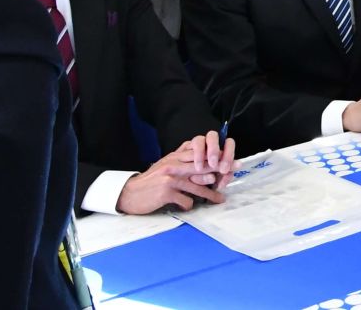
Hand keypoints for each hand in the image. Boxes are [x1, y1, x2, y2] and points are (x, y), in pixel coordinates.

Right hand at [116, 132, 235, 212]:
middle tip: (230, 175)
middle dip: (219, 171)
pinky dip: (189, 205)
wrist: (130, 193)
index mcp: (175, 156)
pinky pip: (186, 200)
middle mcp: (174, 164)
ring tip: (219, 198)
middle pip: (202, 167)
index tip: (228, 160)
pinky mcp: (167, 192)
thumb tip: (201, 157)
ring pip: (197, 186)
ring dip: (210, 194)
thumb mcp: (165, 164)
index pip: (199, 153)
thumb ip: (181, 160)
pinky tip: (189, 207)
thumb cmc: (150, 180)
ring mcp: (171, 178)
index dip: (215, 157)